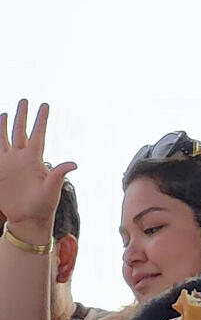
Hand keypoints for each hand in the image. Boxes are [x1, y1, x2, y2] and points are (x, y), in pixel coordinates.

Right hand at [0, 102, 74, 238]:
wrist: (27, 219)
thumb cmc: (43, 205)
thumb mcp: (52, 190)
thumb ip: (58, 175)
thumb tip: (74, 164)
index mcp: (35, 159)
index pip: (38, 134)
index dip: (41, 120)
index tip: (45, 104)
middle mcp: (21, 158)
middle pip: (20, 131)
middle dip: (22, 116)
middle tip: (24, 99)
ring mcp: (8, 163)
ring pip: (4, 139)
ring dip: (3, 126)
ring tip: (4, 112)